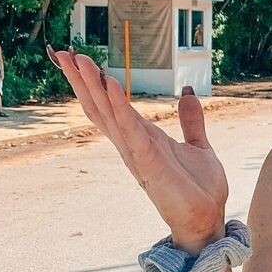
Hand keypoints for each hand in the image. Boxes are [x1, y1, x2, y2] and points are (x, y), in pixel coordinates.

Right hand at [47, 48, 228, 252]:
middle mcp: (133, 144)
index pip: (111, 106)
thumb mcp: (198, 146)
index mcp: (142, 138)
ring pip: (109, 115)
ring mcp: (138, 154)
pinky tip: (110, 86)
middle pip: (100, 107)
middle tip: (64, 52)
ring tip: (80, 60)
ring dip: (94, 87)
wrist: (208, 219)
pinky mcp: (149, 163)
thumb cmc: (199, 189)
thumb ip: (191, 121)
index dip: (95, 82)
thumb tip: (188, 93)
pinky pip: (131, 131)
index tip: (78, 59)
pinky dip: (120, 108)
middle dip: (83, 80)